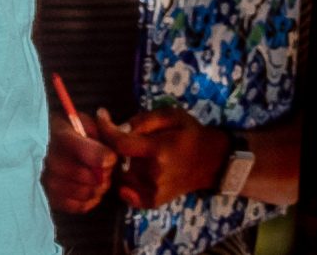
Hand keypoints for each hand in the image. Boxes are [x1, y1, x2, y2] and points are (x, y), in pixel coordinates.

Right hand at [44, 119, 117, 212]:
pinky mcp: (50, 196)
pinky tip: (89, 190)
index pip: (77, 148)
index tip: (110, 159)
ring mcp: (46, 179)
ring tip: (98, 180)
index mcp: (59, 133)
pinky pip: (77, 206)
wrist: (56, 144)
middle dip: (102, 174)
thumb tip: (109, 157)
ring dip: (97, 188)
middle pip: (82, 175)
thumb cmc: (78, 134)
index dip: (97, 156)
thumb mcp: (90, 124)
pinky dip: (89, 201)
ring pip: (82, 192)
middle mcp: (47, 157)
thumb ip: (103, 134)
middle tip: (105, 169)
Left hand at [96, 107, 229, 208]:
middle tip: (112, 133)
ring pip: (117, 176)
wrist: (214, 162)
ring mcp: (153, 191)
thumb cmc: (191, 134)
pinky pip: (126, 194)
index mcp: (159, 151)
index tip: (102, 115)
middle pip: (115, 160)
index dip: (105, 128)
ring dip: (114, 163)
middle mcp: (154, 174)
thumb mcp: (171, 116)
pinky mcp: (153, 201)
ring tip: (122, 150)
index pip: (120, 143)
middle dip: (108, 145)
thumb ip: (143, 120)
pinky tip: (127, 170)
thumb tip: (119, 127)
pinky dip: (122, 182)